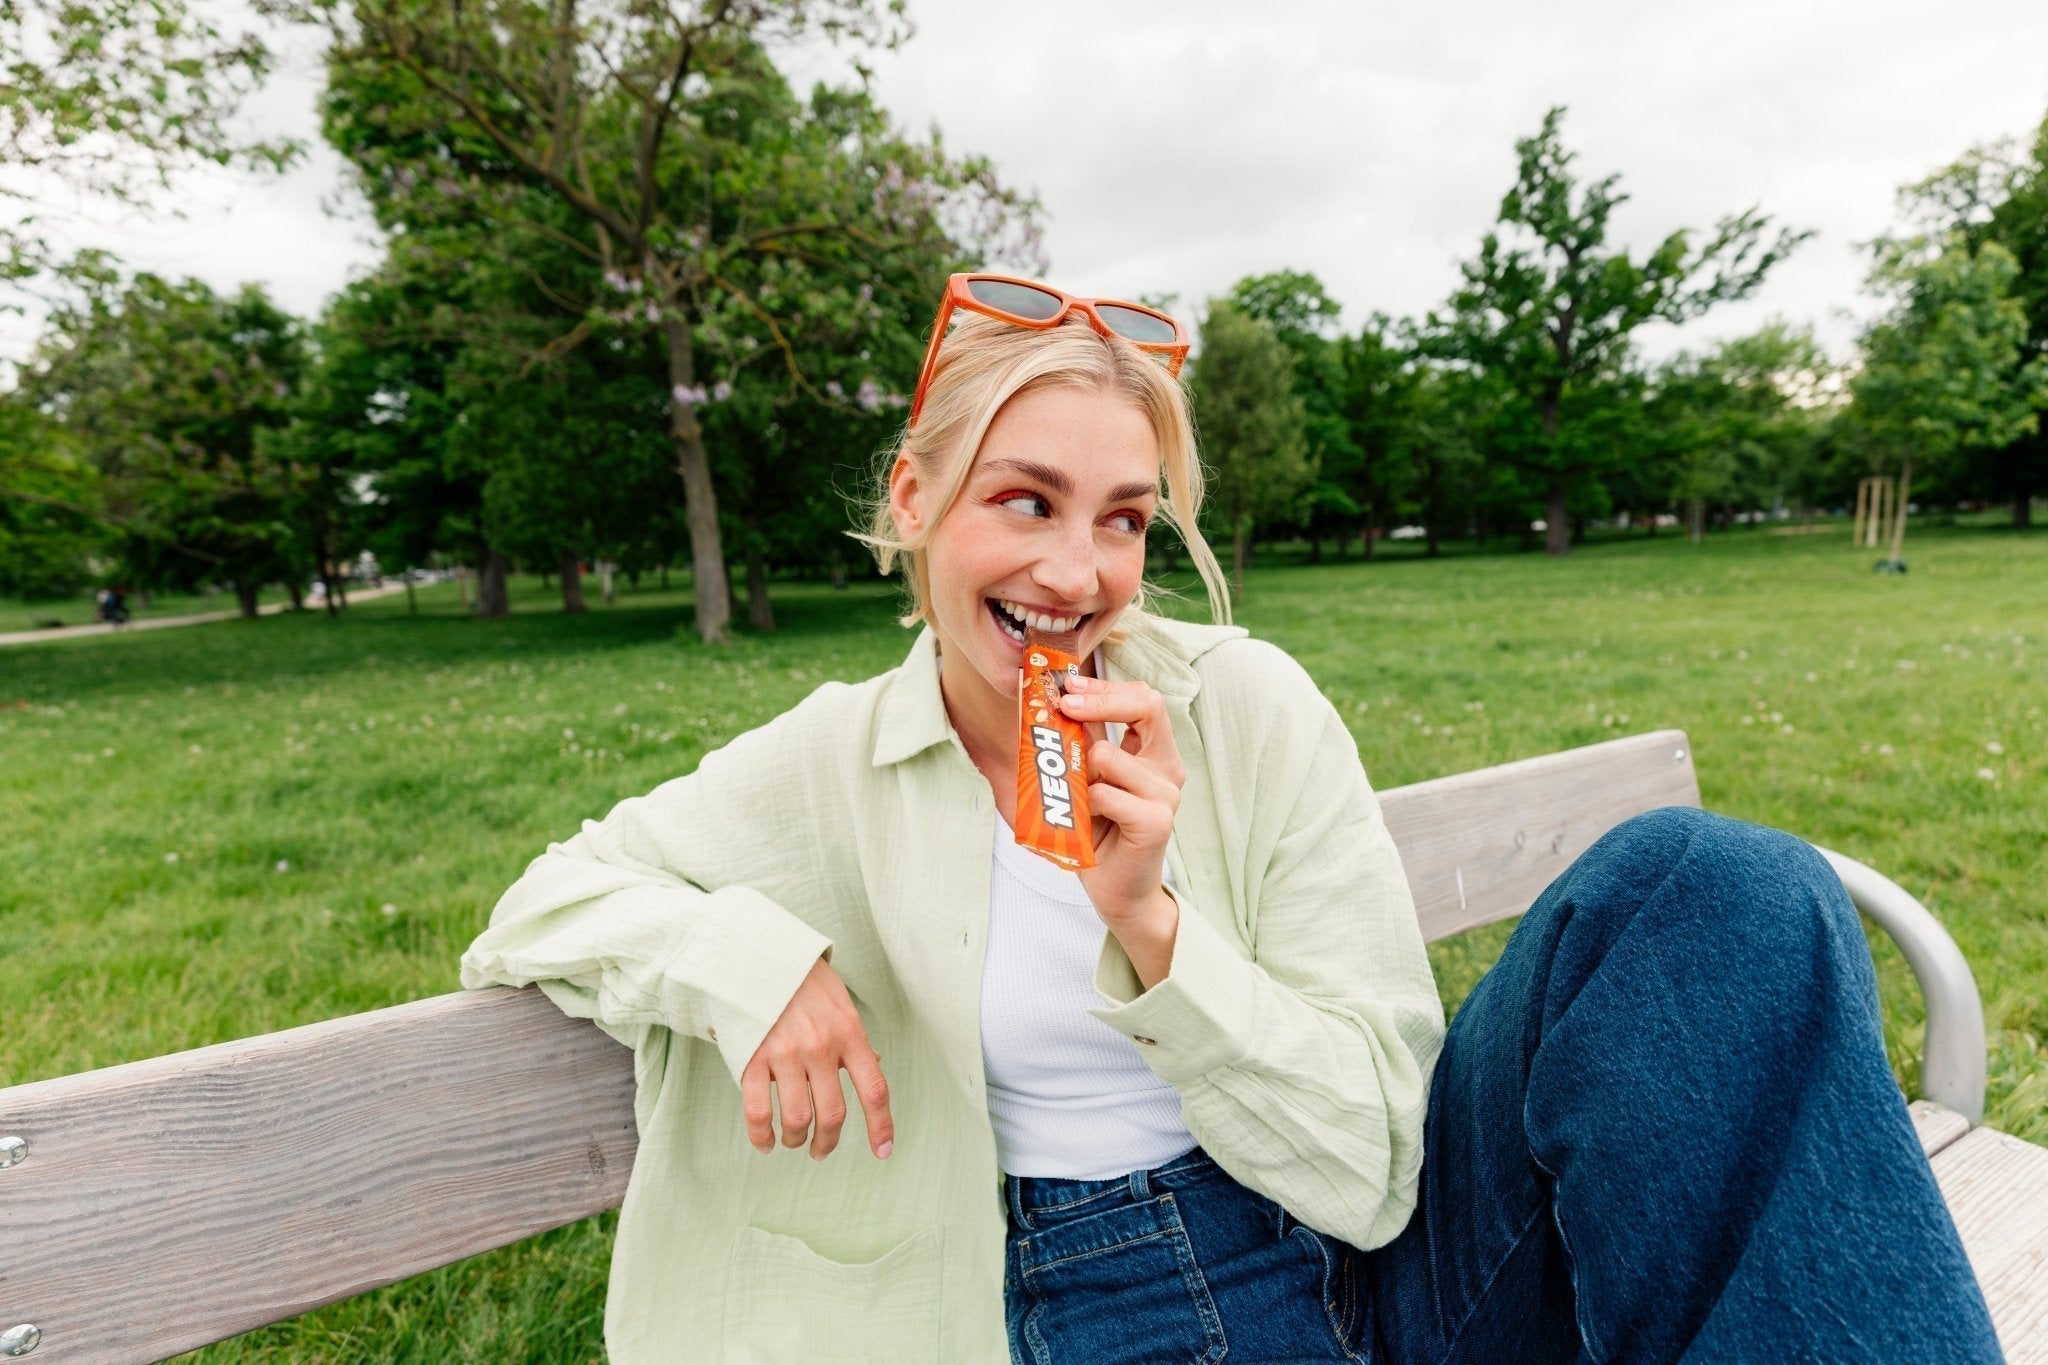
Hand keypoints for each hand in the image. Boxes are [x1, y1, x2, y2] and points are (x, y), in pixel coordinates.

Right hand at [741, 955, 893, 1161]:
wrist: (760, 953)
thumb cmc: (805, 982)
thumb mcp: (842, 1005)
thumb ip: (856, 1040)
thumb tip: (875, 1066)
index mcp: (849, 1034)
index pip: (874, 1090)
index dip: (881, 1126)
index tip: (883, 1152)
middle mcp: (821, 1047)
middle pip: (833, 1115)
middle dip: (828, 1143)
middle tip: (821, 1151)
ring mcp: (786, 1053)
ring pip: (797, 1119)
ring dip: (796, 1140)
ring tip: (792, 1141)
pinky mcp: (753, 1057)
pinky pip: (758, 1111)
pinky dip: (762, 1136)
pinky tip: (765, 1142)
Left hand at [1056, 674, 1184, 927]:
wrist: (1116, 889)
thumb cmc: (1101, 832)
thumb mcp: (1089, 778)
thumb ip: (1084, 743)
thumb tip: (1054, 701)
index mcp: (1155, 753)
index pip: (1144, 698)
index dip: (1106, 688)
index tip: (1070, 687)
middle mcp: (1167, 768)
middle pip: (1147, 706)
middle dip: (1099, 702)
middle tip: (1065, 706)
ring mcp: (1165, 794)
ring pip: (1109, 756)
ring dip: (1081, 774)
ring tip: (1079, 799)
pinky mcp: (1157, 822)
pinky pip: (1105, 794)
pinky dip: (1086, 804)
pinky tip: (1090, 822)